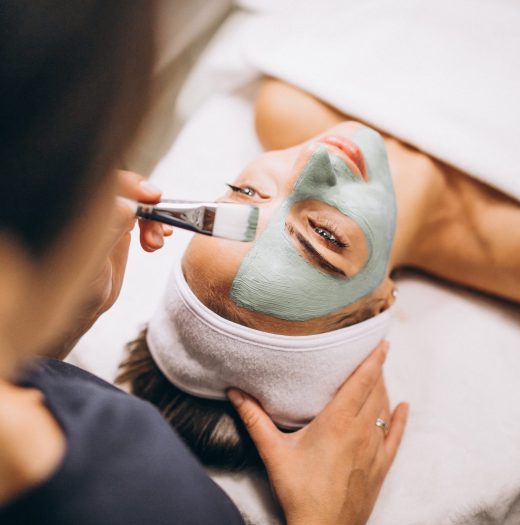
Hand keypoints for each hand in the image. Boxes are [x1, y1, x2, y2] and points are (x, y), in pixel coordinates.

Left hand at [44, 170, 171, 358]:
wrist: (81, 309)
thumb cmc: (74, 291)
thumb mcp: (91, 264)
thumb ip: (107, 233)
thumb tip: (127, 206)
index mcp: (78, 211)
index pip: (105, 182)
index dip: (130, 184)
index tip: (151, 196)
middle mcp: (92, 209)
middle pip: (127, 190)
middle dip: (148, 205)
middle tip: (160, 225)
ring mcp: (106, 217)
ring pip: (138, 203)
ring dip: (155, 220)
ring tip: (155, 244)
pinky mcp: (118, 228)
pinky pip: (143, 216)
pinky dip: (156, 224)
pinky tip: (161, 238)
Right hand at [228, 341, 407, 524]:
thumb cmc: (299, 491)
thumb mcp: (273, 452)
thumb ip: (254, 419)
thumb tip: (235, 392)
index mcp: (338, 422)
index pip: (362, 381)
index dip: (373, 359)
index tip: (381, 342)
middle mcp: (362, 431)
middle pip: (376, 391)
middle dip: (377, 369)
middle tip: (375, 352)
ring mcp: (375, 449)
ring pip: (386, 409)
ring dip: (384, 389)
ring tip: (379, 374)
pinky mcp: (381, 466)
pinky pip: (396, 436)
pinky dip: (400, 419)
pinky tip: (404, 407)